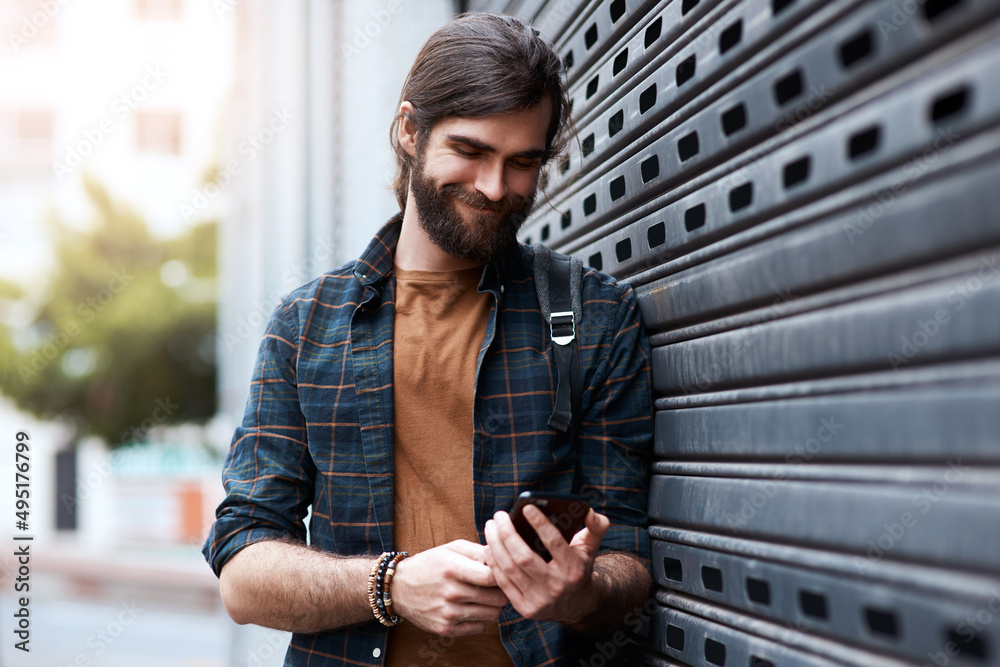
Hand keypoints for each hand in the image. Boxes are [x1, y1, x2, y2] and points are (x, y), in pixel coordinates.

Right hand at [391, 539, 509, 636]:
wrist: (399, 588)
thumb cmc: (430, 564)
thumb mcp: (451, 548)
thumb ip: (479, 550)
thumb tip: (502, 557)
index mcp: (452, 569)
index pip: (492, 577)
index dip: (503, 575)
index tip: (503, 572)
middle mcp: (450, 593)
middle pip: (496, 598)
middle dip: (502, 591)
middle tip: (497, 585)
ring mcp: (448, 614)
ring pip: (492, 614)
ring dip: (493, 605)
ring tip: (484, 595)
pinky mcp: (446, 629)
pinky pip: (480, 627)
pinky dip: (481, 618)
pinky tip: (471, 607)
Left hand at [483, 505, 609, 623]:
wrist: (577, 605)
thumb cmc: (579, 568)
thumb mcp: (590, 548)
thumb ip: (595, 527)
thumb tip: (589, 511)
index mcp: (574, 568)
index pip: (554, 543)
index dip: (540, 523)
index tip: (526, 507)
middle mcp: (557, 586)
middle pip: (524, 557)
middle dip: (507, 533)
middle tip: (499, 515)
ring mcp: (540, 600)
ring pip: (510, 569)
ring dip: (495, 545)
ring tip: (491, 527)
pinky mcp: (526, 609)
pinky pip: (504, 584)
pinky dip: (494, 564)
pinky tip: (490, 547)